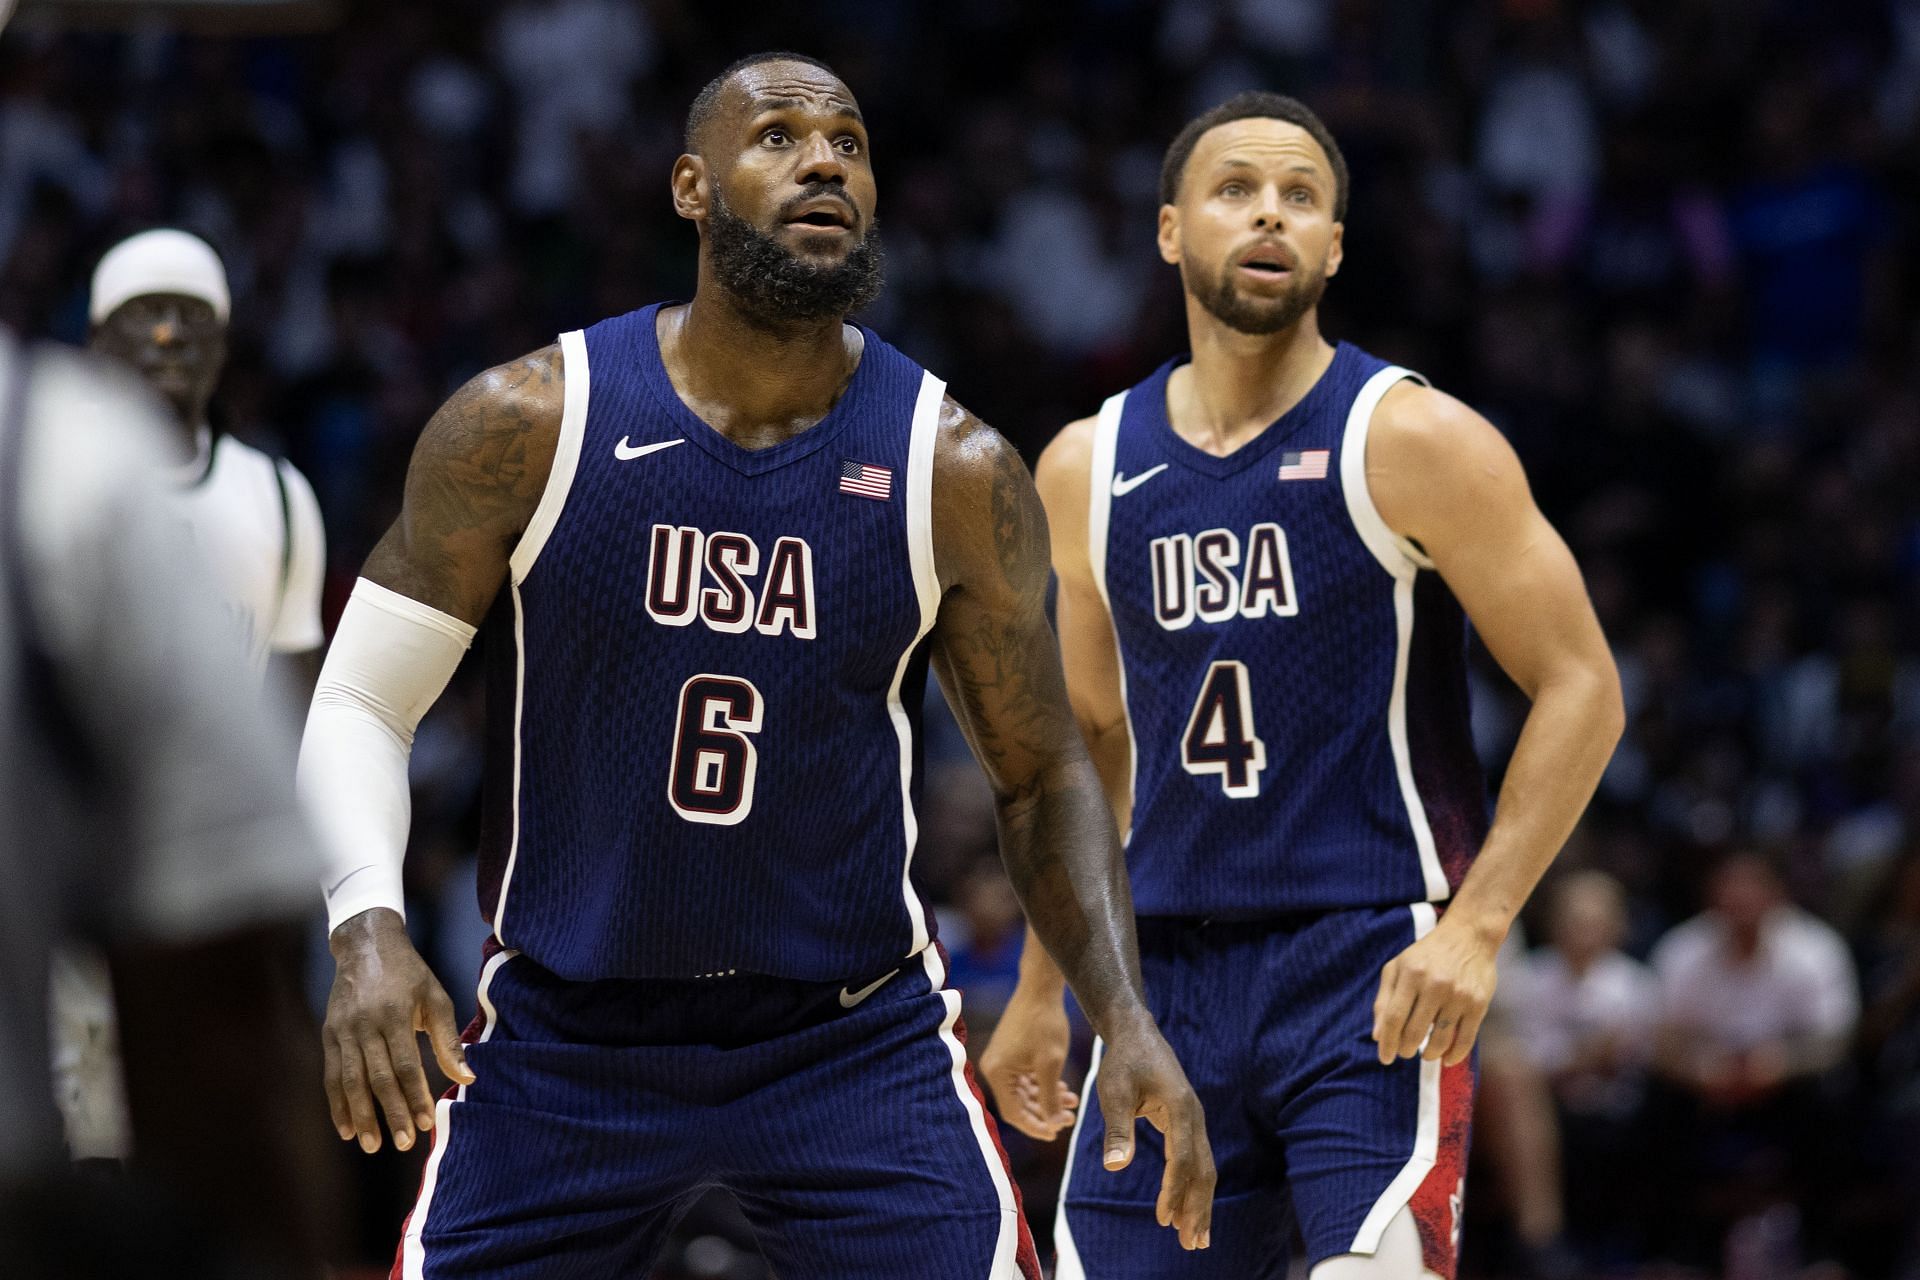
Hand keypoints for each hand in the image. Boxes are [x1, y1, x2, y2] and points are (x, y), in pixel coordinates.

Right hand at [323, 907, 473, 1153]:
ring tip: (372, 1145)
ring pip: (350, 1081)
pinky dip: (337, 1103)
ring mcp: (343, 1031)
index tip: (426, 1123)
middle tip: (404, 1143)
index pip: (405, 1065)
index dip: (415, 1096)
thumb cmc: (409, 974)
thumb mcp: (436, 998)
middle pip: (377, 1078)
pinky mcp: (328, 1034)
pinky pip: (331, 1075)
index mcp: (394, 1015)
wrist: (366, 945)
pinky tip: (347, 1128)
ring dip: (361, 1116)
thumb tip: (467, 1079)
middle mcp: (365, 1025)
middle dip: (391, 1113)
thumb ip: (448, 1040)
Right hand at [979, 985, 1078, 1139]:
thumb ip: (1051, 1098)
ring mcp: (1001, 1060)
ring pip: (1024, 1093)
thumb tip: (1054, 1126)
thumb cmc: (1045, 1023)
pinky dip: (1043, 1086)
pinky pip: (1025, 1079)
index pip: (1014, 1113)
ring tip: (1072, 1102)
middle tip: (1070, 1119)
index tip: (1057, 1133)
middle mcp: (994, 1068)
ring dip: (1047, 1099)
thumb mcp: (1051, 1064)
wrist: (1040, 989)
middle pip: (1018, 1104)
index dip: (1036, 1126)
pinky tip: (1064, 1088)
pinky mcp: (1010, 1053)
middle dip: (1045, 1113)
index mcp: (998, 1073)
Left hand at [1094, 1015, 1215, 1249]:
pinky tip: (1183, 1206)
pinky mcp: (1187, 1123)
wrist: (1136, 1033)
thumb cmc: (1123, 1061)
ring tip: (1194, 1237)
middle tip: (1193, 1244)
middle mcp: (1195, 1117)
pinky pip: (1195, 1160)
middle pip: (1203, 1170)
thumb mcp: (1114, 1091)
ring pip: (1204, 1169)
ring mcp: (1194, 1120)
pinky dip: (1192, 1187)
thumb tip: (1114, 1167)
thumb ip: (1117, 1128)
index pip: (1182, 1159)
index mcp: (1181, 1108)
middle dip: (1198, 1208)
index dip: (1174, 1190)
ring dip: (1199, 1203)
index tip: (1164, 1219)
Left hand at [1372, 913, 1499, 1066]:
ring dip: (1430, 1054)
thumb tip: (1377, 1037)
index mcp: (1411, 974)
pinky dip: (1455, 1054)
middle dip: (1406, 1049)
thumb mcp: (1398, 967)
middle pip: (1415, 1031)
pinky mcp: (1479, 1003)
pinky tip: (1446, 1059)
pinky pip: (1466, 1038)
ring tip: (1425, 1055)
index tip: (1385, 1058)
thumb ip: (1384, 1000)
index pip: (1394, 1018)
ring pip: (1441, 1039)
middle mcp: (1435, 984)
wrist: (1468, 936)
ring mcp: (1459, 995)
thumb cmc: (1426, 955)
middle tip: (1404, 1053)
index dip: (1387, 1042)